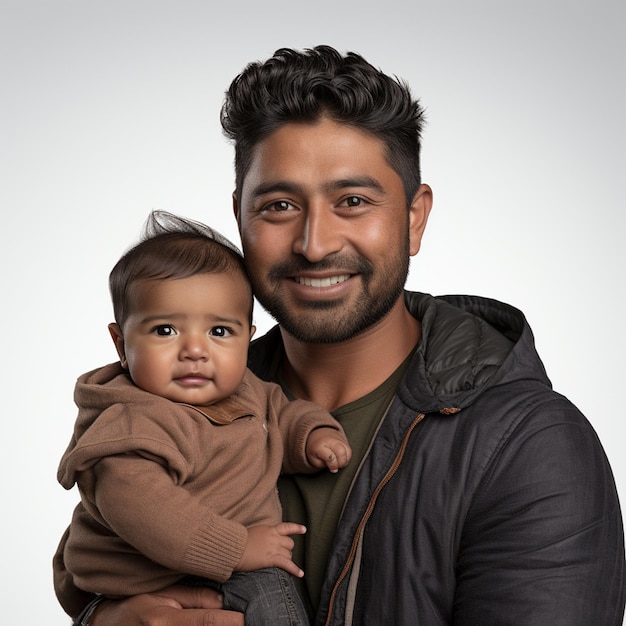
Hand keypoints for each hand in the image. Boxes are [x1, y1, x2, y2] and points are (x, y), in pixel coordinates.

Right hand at [90, 585, 243, 625]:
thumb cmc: (134, 607)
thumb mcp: (161, 594)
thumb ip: (193, 598)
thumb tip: (222, 602)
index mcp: (163, 621)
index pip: (205, 621)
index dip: (231, 622)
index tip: (249, 618)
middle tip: (250, 621)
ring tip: (237, 623)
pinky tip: (218, 625)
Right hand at [236, 522, 305, 577]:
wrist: (234, 548)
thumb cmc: (238, 542)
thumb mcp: (253, 532)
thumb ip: (262, 534)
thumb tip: (264, 538)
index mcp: (269, 529)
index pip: (286, 527)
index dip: (296, 528)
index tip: (304, 530)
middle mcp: (274, 537)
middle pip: (289, 543)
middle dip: (287, 549)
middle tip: (281, 555)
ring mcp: (273, 547)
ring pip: (288, 554)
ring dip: (286, 559)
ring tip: (280, 563)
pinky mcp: (271, 558)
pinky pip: (287, 563)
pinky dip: (294, 569)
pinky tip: (301, 574)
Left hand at [306, 427, 351, 472]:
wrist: (319, 435)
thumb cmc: (316, 448)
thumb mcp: (313, 459)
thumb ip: (322, 465)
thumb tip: (334, 468)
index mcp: (320, 445)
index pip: (330, 457)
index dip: (333, 465)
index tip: (332, 469)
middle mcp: (331, 441)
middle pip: (341, 452)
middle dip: (341, 463)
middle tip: (336, 466)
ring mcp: (339, 439)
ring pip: (348, 452)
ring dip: (345, 461)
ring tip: (338, 462)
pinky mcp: (345, 440)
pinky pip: (350, 451)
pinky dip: (347, 457)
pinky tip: (341, 459)